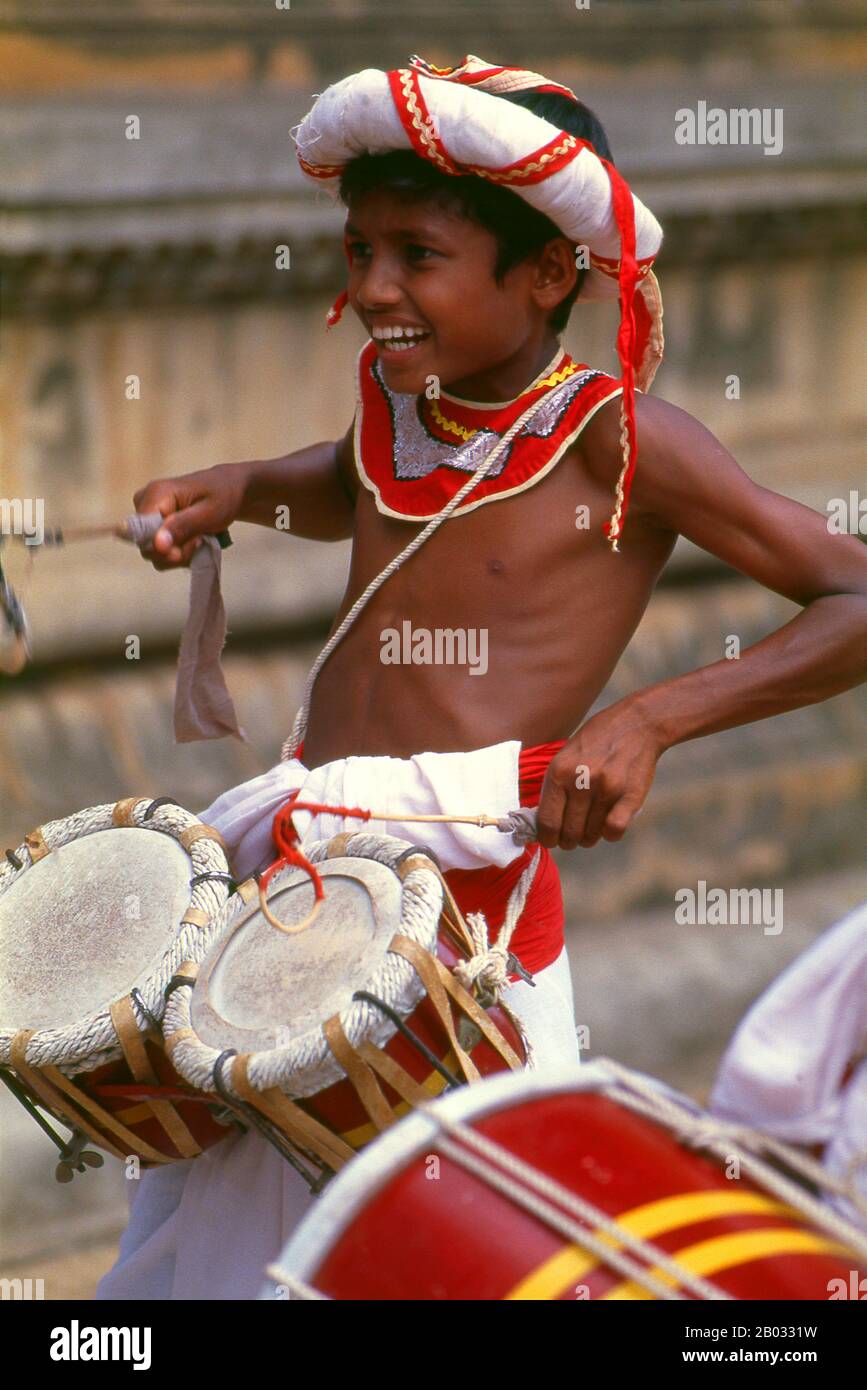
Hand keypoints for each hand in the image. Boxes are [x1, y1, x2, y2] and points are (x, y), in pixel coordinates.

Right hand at [133, 463, 246, 570]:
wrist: (229, 490)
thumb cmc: (222, 496)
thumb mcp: (209, 513)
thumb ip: (182, 526)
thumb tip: (157, 544)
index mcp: (156, 493)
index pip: (141, 532)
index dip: (161, 549)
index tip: (185, 548)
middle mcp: (144, 502)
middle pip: (146, 545)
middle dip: (175, 553)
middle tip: (199, 541)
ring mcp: (147, 514)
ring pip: (153, 551)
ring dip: (179, 554)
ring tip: (199, 539)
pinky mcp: (152, 524)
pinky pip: (158, 550)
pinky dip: (178, 552)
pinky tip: (193, 542)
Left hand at [536, 702, 664, 849]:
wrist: (637, 723)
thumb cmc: (597, 741)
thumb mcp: (566, 755)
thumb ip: (555, 786)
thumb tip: (543, 823)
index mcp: (558, 771)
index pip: (546, 822)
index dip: (547, 838)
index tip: (551, 840)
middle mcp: (580, 782)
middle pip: (569, 833)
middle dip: (569, 841)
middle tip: (573, 838)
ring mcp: (606, 789)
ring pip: (592, 835)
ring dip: (590, 836)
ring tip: (592, 825)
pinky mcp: (630, 796)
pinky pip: (614, 831)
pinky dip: (610, 834)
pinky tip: (610, 824)